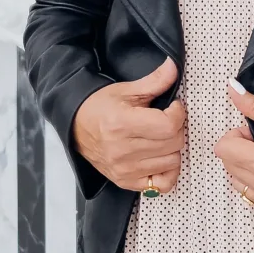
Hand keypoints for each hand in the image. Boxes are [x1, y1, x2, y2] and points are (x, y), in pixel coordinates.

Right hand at [73, 58, 187, 194]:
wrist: (75, 125)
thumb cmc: (98, 107)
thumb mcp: (126, 90)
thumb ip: (154, 81)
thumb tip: (172, 67)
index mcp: (121, 124)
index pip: (168, 125)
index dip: (178, 113)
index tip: (173, 107)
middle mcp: (122, 150)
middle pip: (173, 143)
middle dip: (177, 128)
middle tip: (167, 120)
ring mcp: (124, 169)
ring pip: (172, 161)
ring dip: (173, 148)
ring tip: (160, 136)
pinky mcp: (126, 181)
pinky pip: (162, 184)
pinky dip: (167, 171)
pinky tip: (160, 158)